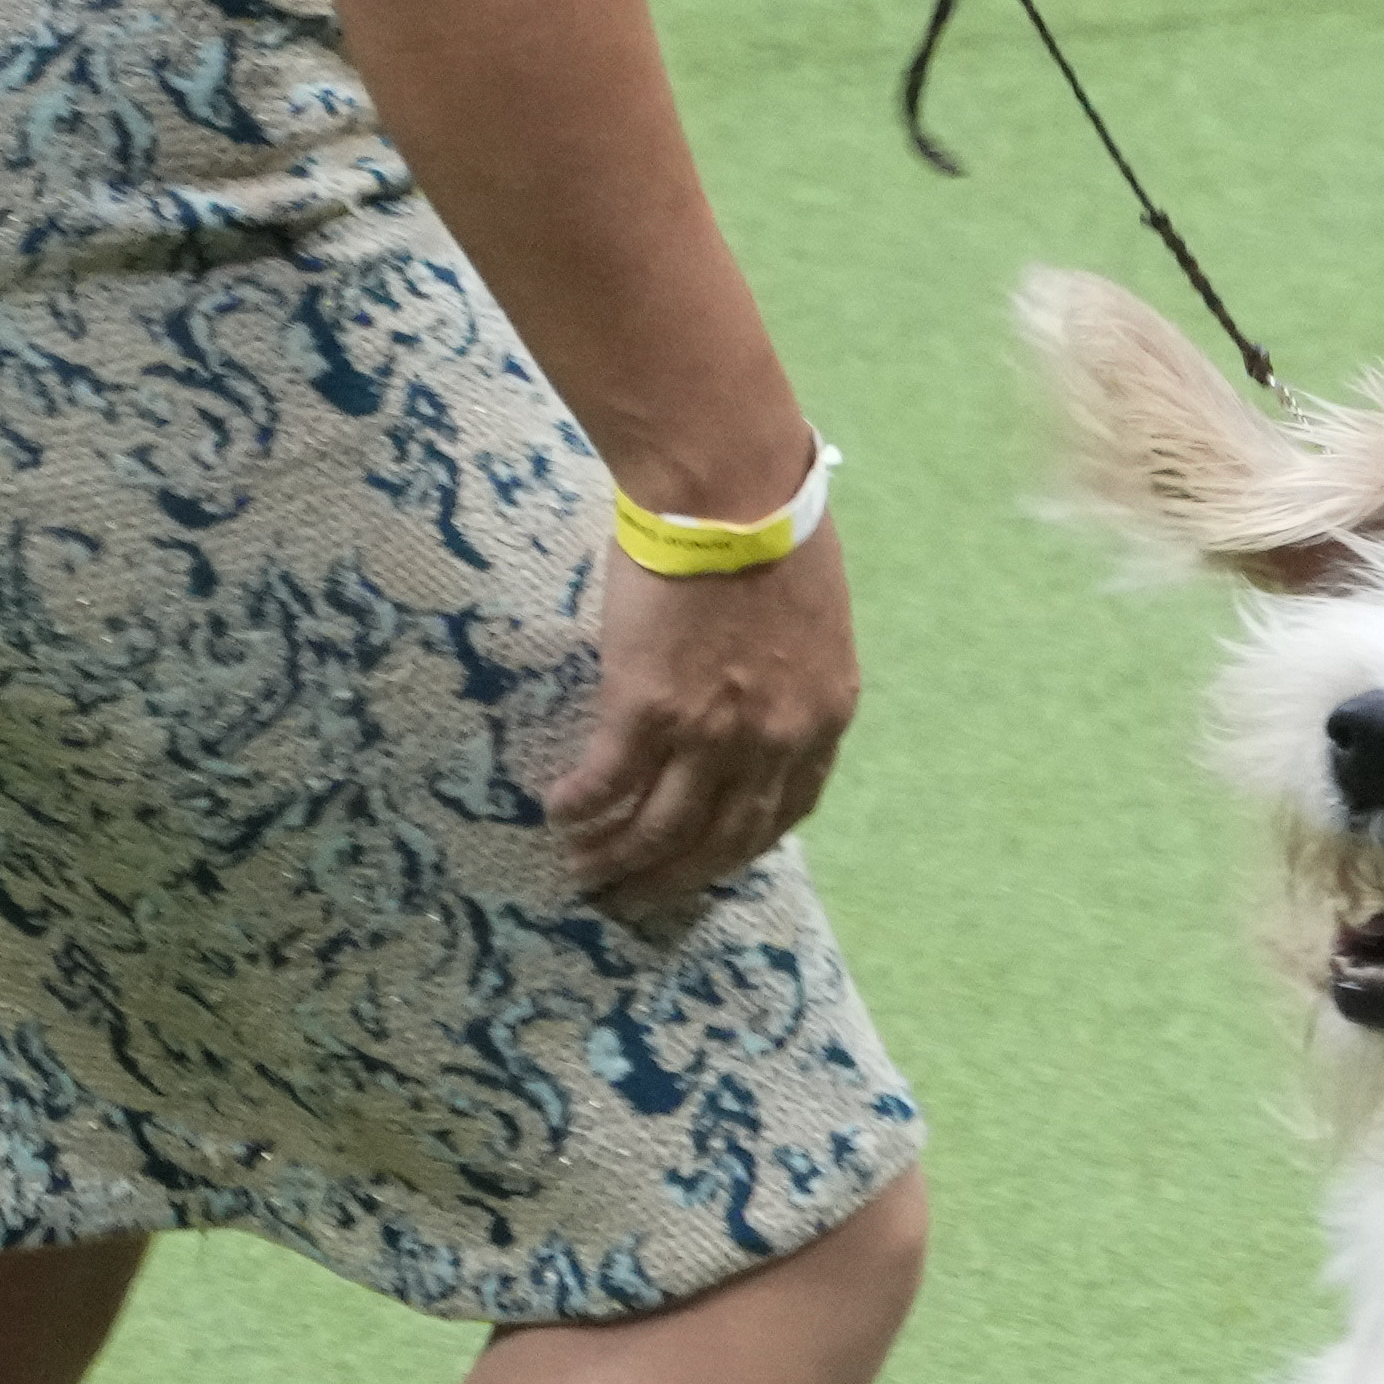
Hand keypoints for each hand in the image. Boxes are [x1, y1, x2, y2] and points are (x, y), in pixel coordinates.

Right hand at [546, 521, 860, 922]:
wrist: (728, 485)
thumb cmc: (769, 526)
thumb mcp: (812, 620)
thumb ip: (790, 675)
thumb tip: (754, 694)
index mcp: (823, 717)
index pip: (784, 812)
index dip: (739, 848)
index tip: (706, 864)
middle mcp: (775, 739)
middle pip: (721, 838)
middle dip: (673, 877)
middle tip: (633, 898)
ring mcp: (713, 730)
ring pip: (662, 826)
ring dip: (619, 858)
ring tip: (584, 872)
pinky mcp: (649, 706)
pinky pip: (609, 779)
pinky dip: (582, 807)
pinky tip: (560, 815)